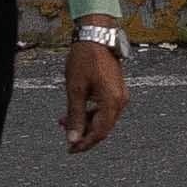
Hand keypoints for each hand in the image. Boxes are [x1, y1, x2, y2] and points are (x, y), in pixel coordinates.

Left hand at [60, 37, 127, 152]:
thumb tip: (73, 138)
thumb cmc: (85, 59)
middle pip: (103, 128)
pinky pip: (105, 109)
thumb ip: (75, 116)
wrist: (96, 37)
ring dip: (86, 123)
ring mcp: (120, 95)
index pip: (100, 132)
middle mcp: (120, 100)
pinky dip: (91, 113)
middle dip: (84, 134)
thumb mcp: (76, 90)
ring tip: (66, 120)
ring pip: (103, 118)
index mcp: (112, 102)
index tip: (70, 149)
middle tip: (66, 136)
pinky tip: (77, 110)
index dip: (85, 143)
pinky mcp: (116, 89)